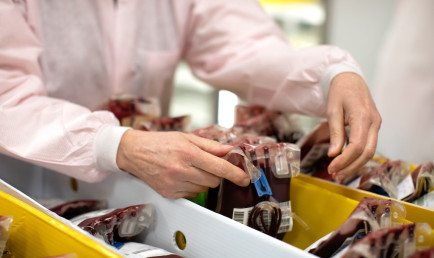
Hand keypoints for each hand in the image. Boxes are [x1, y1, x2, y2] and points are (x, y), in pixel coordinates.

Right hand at [116, 130, 249, 197]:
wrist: (135, 152)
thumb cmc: (161, 142)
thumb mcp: (187, 138)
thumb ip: (210, 146)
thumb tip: (230, 151)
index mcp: (188, 153)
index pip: (219, 167)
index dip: (235, 174)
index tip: (245, 179)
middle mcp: (182, 170)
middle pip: (214, 180)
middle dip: (216, 174)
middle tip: (207, 165)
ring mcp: (174, 184)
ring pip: (204, 188)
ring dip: (204, 180)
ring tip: (191, 168)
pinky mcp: (169, 193)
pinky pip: (191, 194)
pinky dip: (192, 186)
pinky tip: (182, 176)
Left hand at [326, 72, 381, 180]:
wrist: (350, 79)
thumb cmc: (339, 92)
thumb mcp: (332, 110)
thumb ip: (334, 132)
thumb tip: (333, 154)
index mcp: (363, 115)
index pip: (357, 145)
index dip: (345, 160)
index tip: (332, 168)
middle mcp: (374, 122)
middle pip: (367, 152)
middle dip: (351, 167)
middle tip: (335, 175)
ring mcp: (376, 124)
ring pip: (370, 152)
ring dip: (355, 165)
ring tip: (339, 173)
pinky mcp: (374, 126)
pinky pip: (369, 145)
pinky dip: (358, 157)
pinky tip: (346, 163)